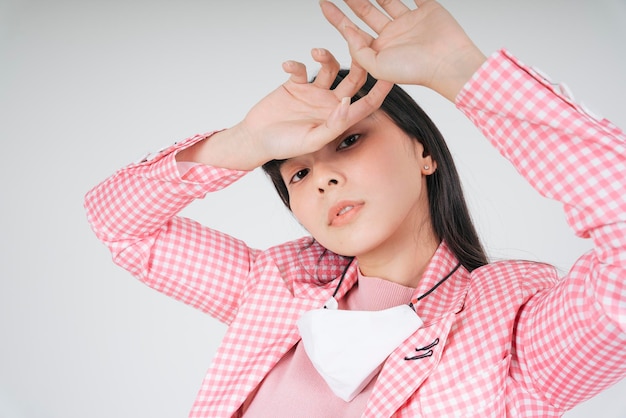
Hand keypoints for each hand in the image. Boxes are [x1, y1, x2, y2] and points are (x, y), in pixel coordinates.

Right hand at [178, 49, 391, 169]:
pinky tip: (288, 65)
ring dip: (326, 56)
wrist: (256, 139)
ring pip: (330, 66)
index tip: (390, 75)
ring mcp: (314, 92)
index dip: (380, 90)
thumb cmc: (284, 146)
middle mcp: (330, 103)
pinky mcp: (296, 83)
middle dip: (360, 63)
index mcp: (338, 119)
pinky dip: (296, 63)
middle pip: (354, 79)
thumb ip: (333, 125)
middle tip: (360, 45)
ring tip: (317, 52)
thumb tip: (348, 105)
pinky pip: (302, 68)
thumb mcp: (311, 140)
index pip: (366, 103)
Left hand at [320, 0, 485, 100]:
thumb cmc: (416, 71)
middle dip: (351, 0)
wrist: (448, 63)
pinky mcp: (427, 9)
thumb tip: (347, 31)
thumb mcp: (377, 67)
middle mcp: (393, 35)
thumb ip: (358, 50)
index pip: (353, 30)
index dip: (337, 18)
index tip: (323, 4)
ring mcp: (409, 21)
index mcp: (380, 50)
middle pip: (366, 12)